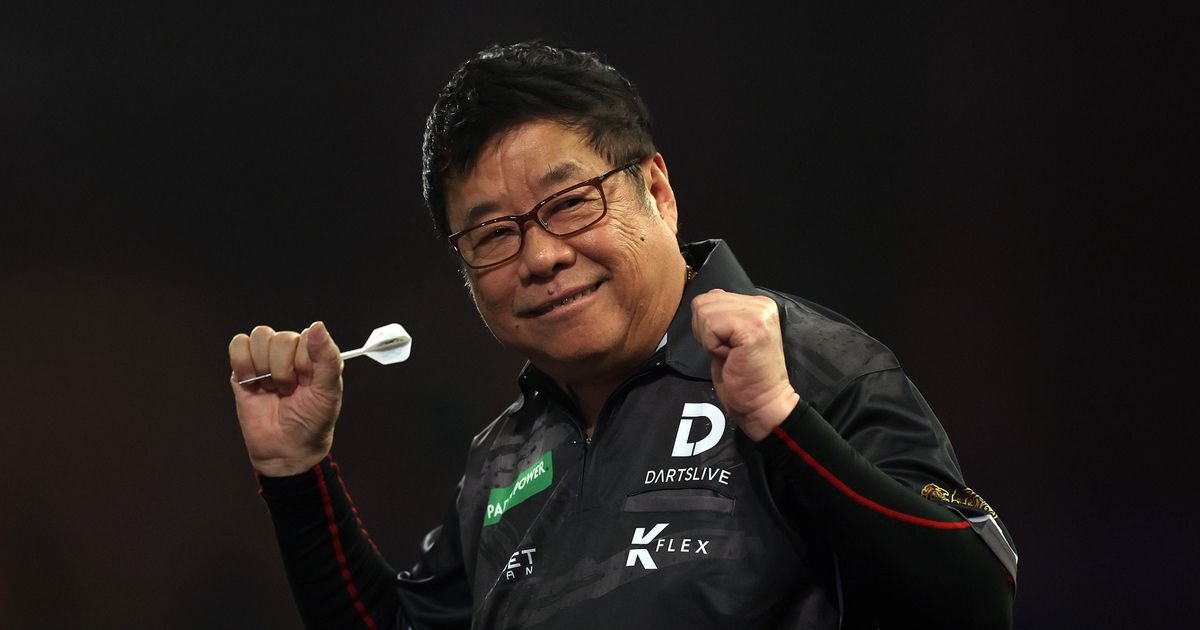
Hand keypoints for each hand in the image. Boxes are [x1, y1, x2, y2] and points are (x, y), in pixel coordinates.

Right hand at [228, 321, 342, 475]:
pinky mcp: (243, 369)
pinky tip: (252, 382)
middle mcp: (290, 353)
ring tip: (271, 387)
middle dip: (282, 370)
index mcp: (314, 354)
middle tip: (287, 390)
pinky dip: (243, 363)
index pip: (304, 336)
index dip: (302, 361)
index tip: (305, 382)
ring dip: (263, 367)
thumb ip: (327, 358)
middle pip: (279, 337)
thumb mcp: (328, 392)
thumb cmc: (312, 422)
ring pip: (258, 337)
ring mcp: (266, 359)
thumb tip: (317, 325)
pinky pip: (237, 346)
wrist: (286, 450)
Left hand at [691, 289, 799, 440]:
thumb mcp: (729, 338)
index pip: (711, 296)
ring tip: (731, 354)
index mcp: (758, 304)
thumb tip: (704, 301)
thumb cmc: (744, 378)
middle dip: (705, 332)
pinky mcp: (752, 326)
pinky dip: (712, 346)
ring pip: (704, 312)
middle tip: (728, 352)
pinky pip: (710, 327)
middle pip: (703, 302)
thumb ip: (722, 316)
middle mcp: (761, 304)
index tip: (728, 346)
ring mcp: (758, 313)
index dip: (708, 326)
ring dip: (710, 339)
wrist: (763, 403)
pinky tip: (731, 357)